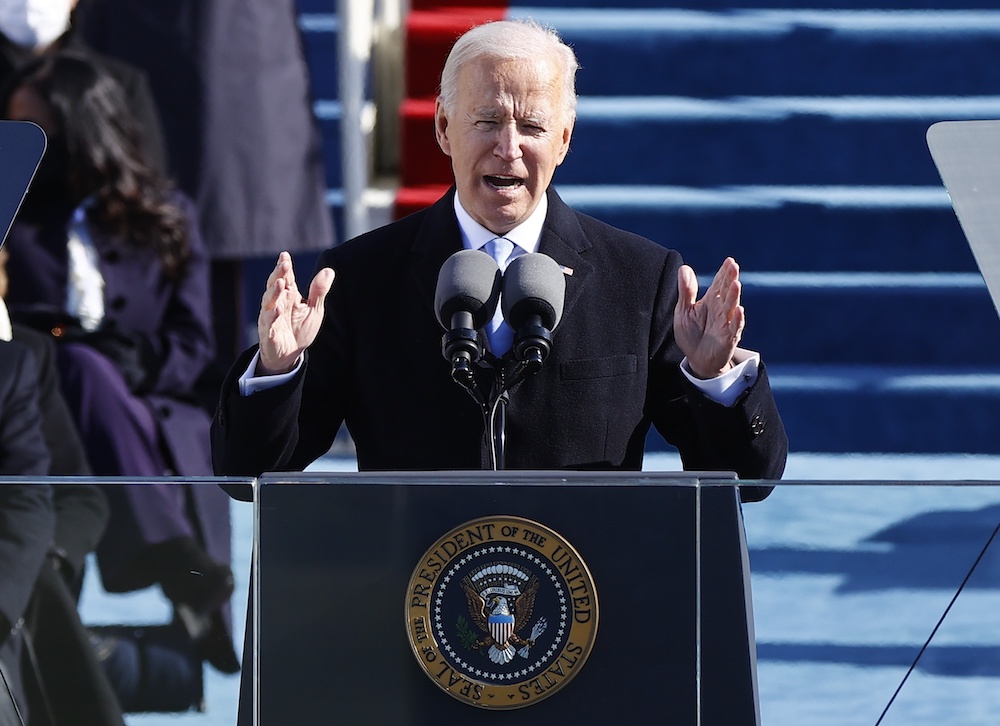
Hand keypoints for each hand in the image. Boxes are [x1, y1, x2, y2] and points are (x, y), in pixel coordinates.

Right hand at [256, 251, 334, 374]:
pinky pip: (268, 322)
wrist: (291, 354)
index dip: (284, 267)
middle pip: (275, 286)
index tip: (285, 256)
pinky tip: (277, 309)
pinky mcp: (268, 332)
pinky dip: (271, 315)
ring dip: (274, 292)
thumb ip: (318, 291)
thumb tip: (329, 270)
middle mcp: (277, 303)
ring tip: (281, 283)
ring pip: (268, 301)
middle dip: (279, 275)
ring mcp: (270, 317)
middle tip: (284, 265)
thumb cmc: (300, 329)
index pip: (286, 278)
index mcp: (289, 296)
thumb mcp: (314, 309)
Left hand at [674, 257, 744, 378]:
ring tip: (736, 284)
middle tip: (733, 266)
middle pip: (727, 291)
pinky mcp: (729, 338)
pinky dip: (738, 320)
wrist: (696, 359)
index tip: (729, 260)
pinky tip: (739, 311)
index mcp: (711, 300)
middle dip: (731, 279)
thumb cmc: (692, 333)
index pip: (719, 283)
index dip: (724, 272)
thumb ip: (686, 291)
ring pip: (732, 307)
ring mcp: (726, 323)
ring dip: (735, 296)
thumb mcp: (684, 311)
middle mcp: (721, 309)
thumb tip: (684, 267)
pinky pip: (735, 328)